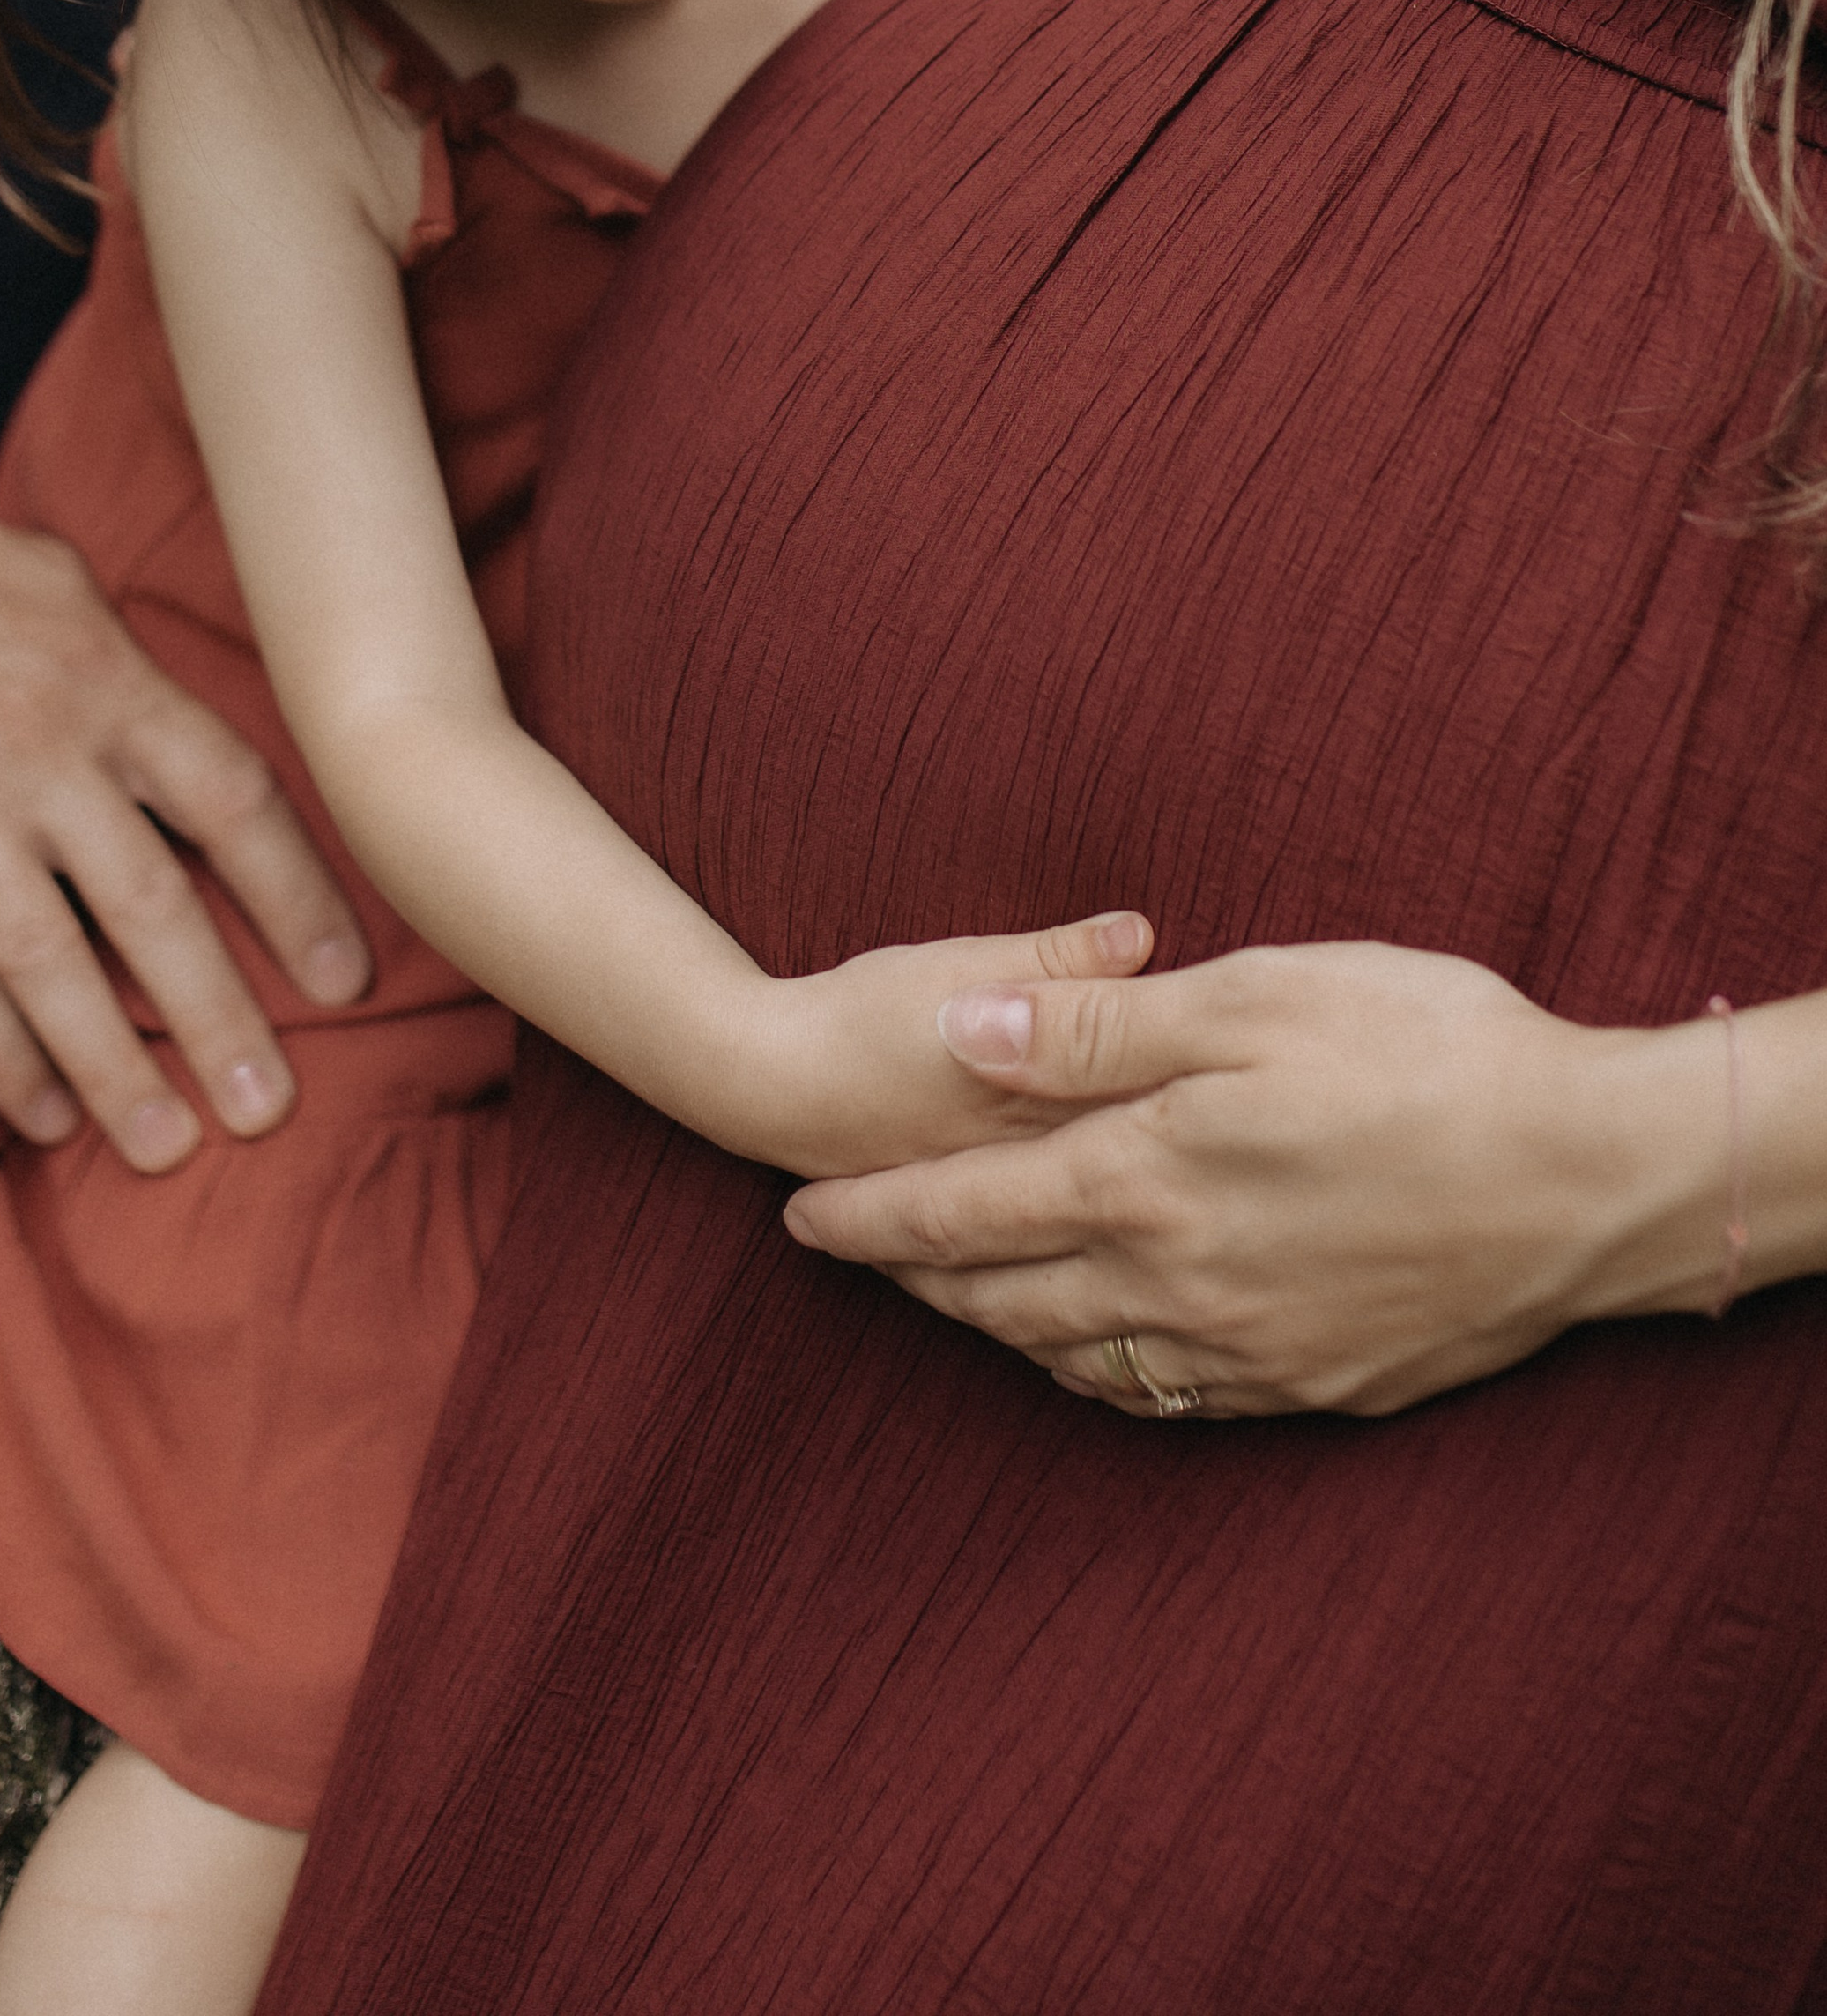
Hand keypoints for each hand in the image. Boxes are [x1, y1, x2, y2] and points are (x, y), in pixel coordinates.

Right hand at [0, 456, 370, 1170]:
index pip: (233, 801)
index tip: (343, 978)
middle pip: (154, 907)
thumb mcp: (60, 583)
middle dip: (218, 1018)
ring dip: (111, 1067)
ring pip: (50, 965)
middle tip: (268, 1107)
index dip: (298, 896)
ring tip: (164, 1148)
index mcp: (110, 684)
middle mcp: (46, 757)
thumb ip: (129, 669)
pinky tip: (40, 1112)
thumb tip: (188, 741)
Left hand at [782, 941, 1729, 1414]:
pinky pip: (1173, 1398)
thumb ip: (1094, 1023)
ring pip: (1081, 1361)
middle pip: (1004, 1301)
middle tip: (856, 1263)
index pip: (963, 1212)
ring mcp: (1252, 1351)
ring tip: (955, 1306)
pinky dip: (1106, 1376)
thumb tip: (961, 1028)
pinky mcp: (1321, 1385)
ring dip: (1002, 1334)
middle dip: (917, 1283)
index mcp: (1149, 1179)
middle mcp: (1179, 1285)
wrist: (1596, 1177)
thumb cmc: (1429, 1051)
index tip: (798, 1220)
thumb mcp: (1253, 996)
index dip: (871, 1220)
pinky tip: (1101, 1355)